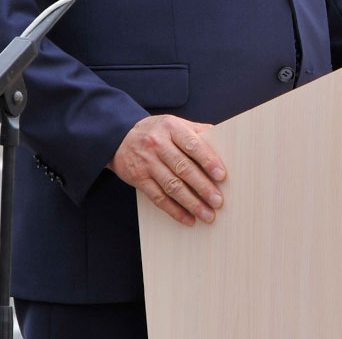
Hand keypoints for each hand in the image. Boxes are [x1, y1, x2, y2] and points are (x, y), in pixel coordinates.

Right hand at [110, 114, 227, 226]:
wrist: (119, 136)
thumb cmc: (155, 131)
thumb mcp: (174, 123)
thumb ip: (196, 132)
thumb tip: (223, 141)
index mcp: (171, 128)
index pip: (192, 144)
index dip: (208, 160)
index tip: (221, 175)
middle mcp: (158, 144)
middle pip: (183, 168)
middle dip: (202, 187)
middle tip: (217, 201)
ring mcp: (147, 162)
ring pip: (171, 186)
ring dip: (191, 203)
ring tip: (207, 214)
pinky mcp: (138, 179)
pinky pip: (158, 197)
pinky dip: (174, 210)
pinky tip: (187, 218)